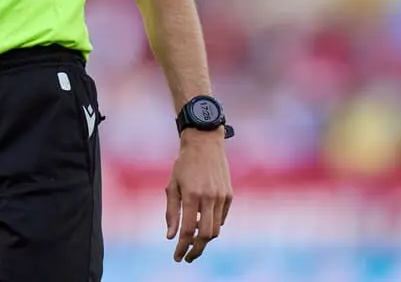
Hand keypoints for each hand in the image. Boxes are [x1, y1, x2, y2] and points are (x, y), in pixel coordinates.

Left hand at [165, 130, 232, 262]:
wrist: (204, 143)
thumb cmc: (183, 164)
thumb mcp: (172, 185)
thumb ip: (171, 212)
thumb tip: (171, 236)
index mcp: (191, 195)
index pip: (188, 230)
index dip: (182, 247)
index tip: (177, 257)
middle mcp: (208, 197)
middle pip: (206, 235)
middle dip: (196, 250)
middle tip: (187, 256)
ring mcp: (221, 196)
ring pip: (215, 229)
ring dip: (205, 239)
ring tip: (193, 241)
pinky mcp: (229, 195)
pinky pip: (221, 218)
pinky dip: (213, 225)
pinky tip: (203, 224)